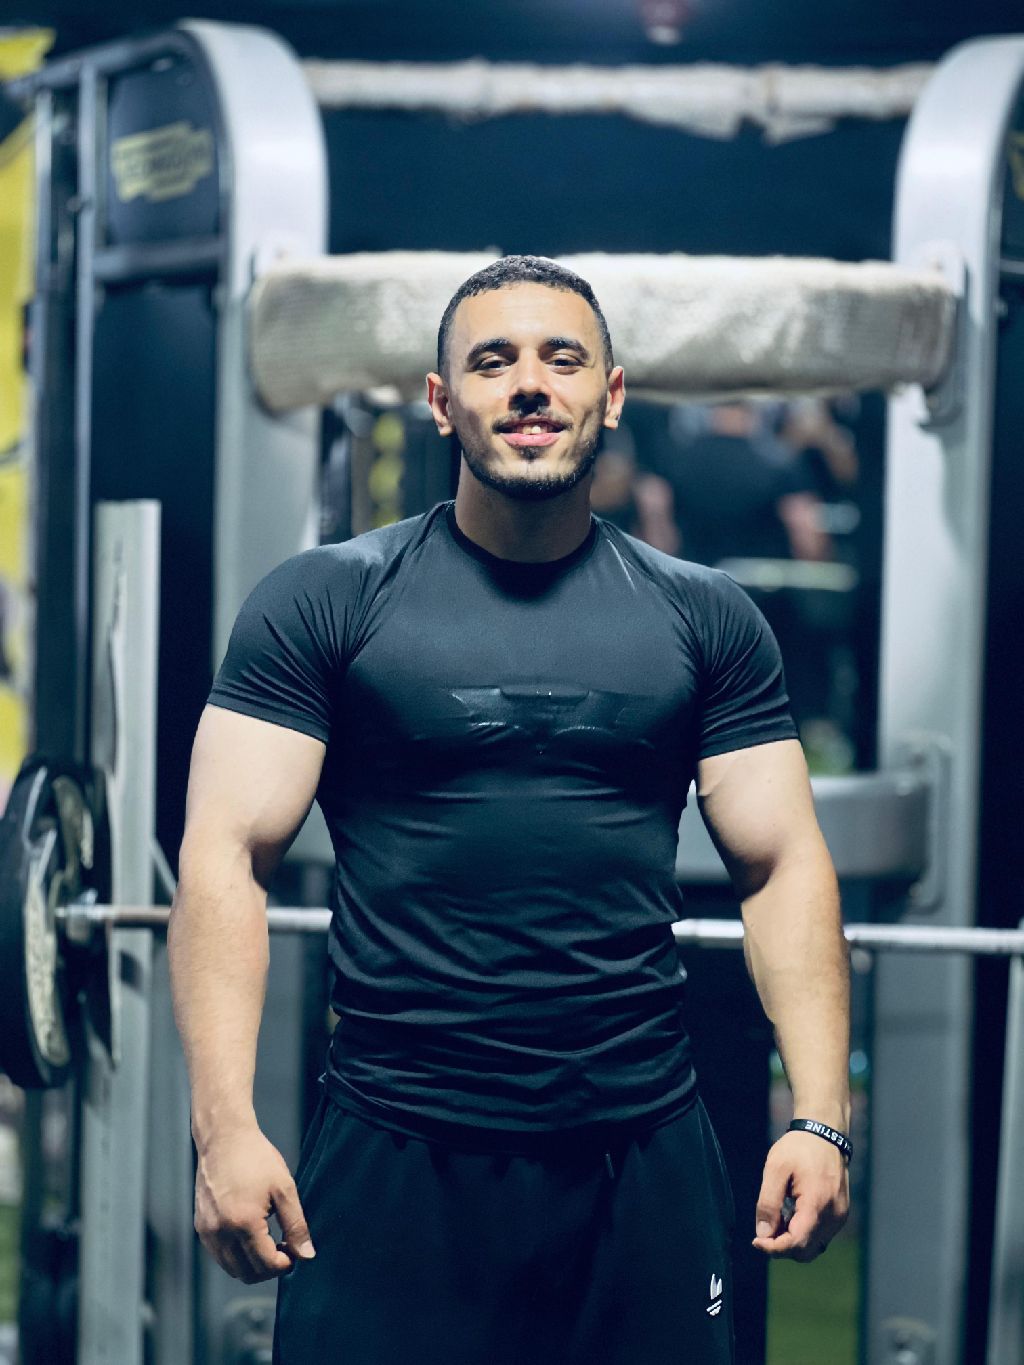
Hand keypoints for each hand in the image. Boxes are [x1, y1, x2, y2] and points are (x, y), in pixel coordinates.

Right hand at [194, 1124, 315, 1282]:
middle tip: (284, 1249)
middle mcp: (220, 1233)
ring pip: (232, 1268)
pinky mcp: (201, 1227)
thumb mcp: (284, 1188)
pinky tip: (251, 1236)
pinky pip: (219, 1255)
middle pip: (247, 1273)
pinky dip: (236, 1256)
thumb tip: (307, 1255)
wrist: (224, 1138)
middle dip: (269, 1268)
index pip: (266, 1264)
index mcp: (243, 1223)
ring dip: (252, 1265)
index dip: (285, 1264)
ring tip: (269, 1243)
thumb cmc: (256, 1159)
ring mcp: (207, 1232)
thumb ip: (296, 1225)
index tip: (294, 1252)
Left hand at [752, 1130, 848, 1261]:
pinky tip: (791, 1215)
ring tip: (777, 1218)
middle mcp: (833, 1216)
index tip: (755, 1241)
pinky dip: (803, 1234)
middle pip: (805, 1251)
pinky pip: (820, 1236)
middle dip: (782, 1247)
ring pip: (813, 1247)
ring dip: (792, 1241)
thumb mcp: (776, 1168)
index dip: (774, 1248)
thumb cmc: (799, 1148)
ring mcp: (839, 1216)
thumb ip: (768, 1202)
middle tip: (764, 1230)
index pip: (796, 1243)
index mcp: (817, 1204)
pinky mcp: (840, 1214)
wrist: (824, 1133)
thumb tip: (763, 1234)